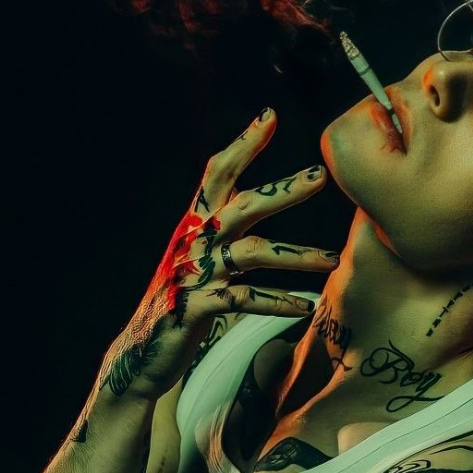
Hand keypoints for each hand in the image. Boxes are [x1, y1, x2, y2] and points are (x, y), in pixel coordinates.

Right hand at [99, 108, 336, 400]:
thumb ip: (223, 235)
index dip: (242, 145)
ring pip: (252, 253)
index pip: (217, 174)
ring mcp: (193, 274)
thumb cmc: (179, 305)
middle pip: (241, 206)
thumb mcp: (198, 261)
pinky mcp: (196, 307)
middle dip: (281, 190)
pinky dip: (277, 301)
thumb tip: (258, 206)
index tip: (269, 117)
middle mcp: (192, 242)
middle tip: (319, 177)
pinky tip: (304, 307)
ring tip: (333, 259)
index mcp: (193, 225)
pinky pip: (244, 299)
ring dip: (297, 255)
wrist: (140, 355)